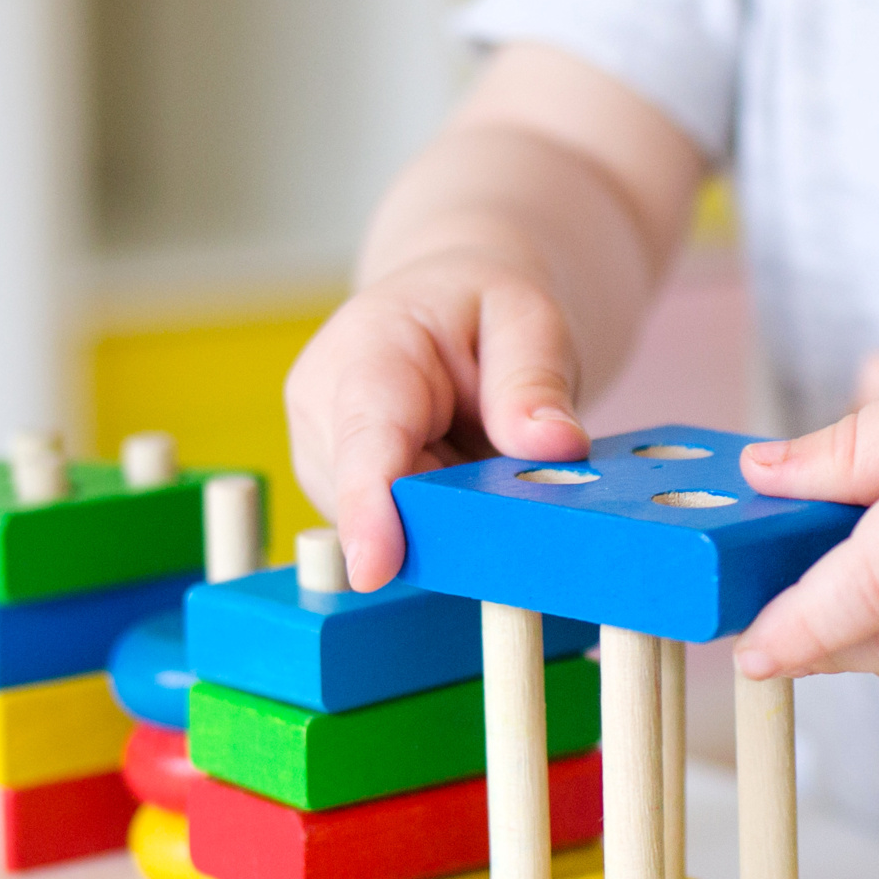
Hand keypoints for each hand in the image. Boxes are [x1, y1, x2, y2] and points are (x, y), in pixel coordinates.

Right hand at [285, 253, 595, 590]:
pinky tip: (455, 469)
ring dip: (446, 512)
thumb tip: (557, 447)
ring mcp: (322, 456)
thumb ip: (535, 382)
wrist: (450, 308)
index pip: (365, 438)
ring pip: (389, 526)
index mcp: (367, 348)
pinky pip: (395, 533)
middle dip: (450, 510)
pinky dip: (437, 518)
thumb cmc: (484, 311)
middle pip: (379, 498)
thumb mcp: (528, 321)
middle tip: (509, 464)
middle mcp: (323, 407)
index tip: (374, 570)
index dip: (368, 508)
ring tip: (476, 445)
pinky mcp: (336, 493)